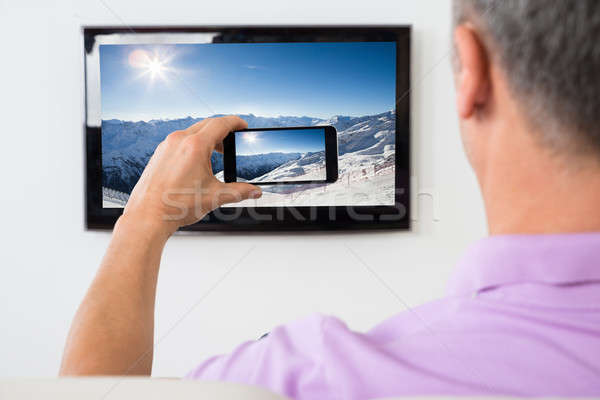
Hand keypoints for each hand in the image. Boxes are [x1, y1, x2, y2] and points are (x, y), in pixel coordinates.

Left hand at [122, 116, 261, 235]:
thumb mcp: (214, 197)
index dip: (235, 122)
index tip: (243, 125)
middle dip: (223, 130)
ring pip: (192, 131)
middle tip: (232, 141)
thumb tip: (255, 192)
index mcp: (195, 146)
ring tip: (216, 153)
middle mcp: (179, 141)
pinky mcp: (159, 154)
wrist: (147, 216)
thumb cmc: (175, 206)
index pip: (220, 124)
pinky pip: (180, 140)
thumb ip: (239, 192)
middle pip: (207, 124)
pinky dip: (193, 144)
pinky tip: (197, 161)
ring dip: (207, 137)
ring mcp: (166, 146)